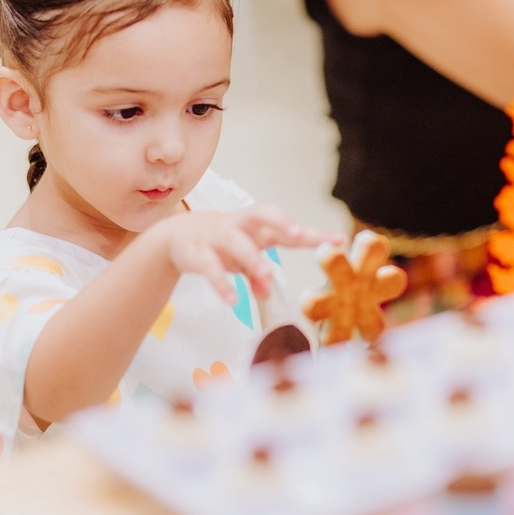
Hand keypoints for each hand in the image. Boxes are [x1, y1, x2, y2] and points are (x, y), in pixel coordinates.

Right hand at [156, 204, 342, 302]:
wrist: (174, 236)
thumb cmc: (219, 244)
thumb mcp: (241, 259)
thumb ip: (256, 274)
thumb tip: (266, 293)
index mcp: (255, 226)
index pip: (287, 225)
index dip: (312, 233)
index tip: (339, 240)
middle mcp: (238, 225)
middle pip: (262, 214)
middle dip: (281, 222)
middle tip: (299, 235)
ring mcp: (215, 236)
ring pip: (235, 241)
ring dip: (251, 258)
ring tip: (267, 276)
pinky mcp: (195, 253)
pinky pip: (209, 267)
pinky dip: (220, 283)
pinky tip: (232, 300)